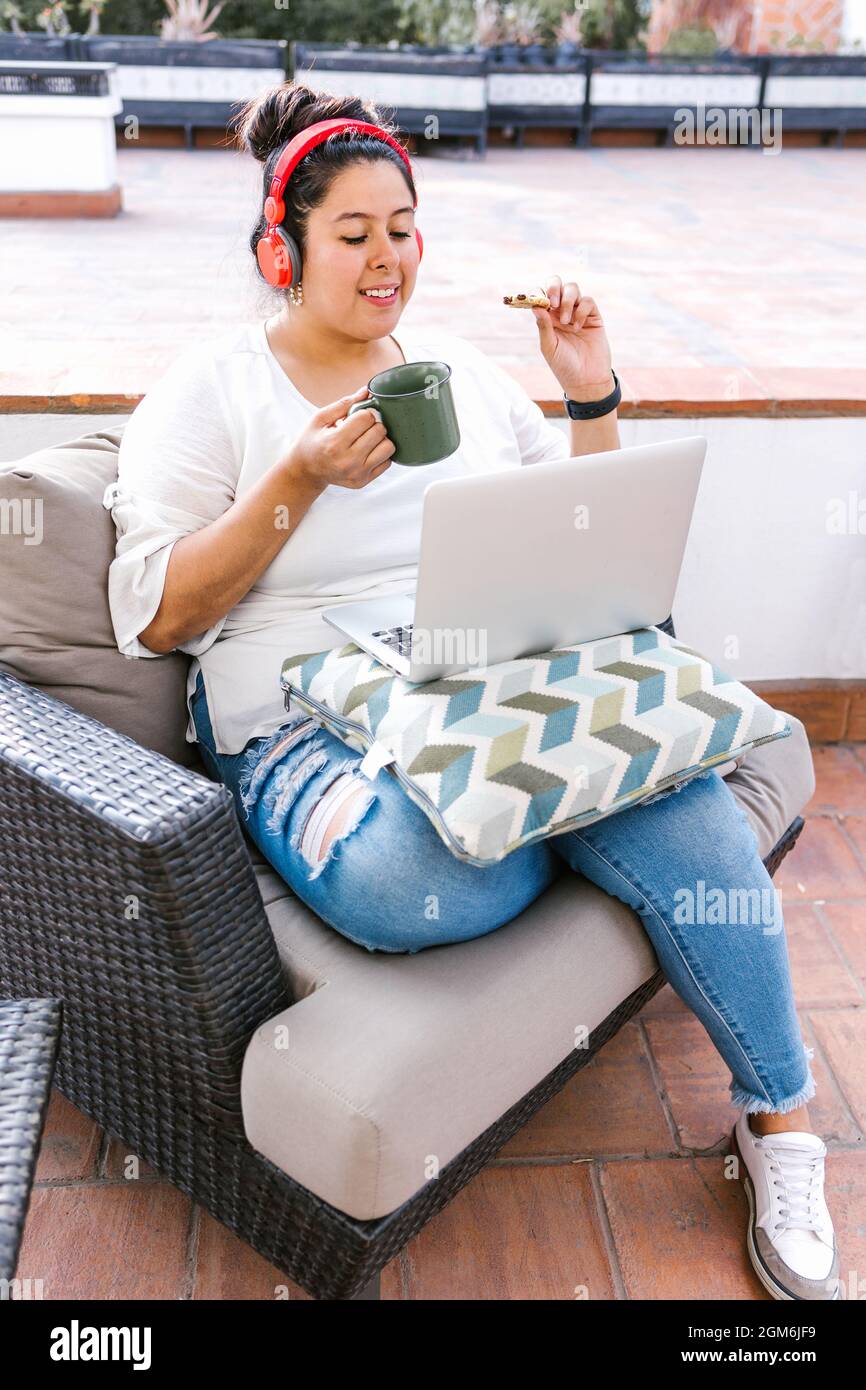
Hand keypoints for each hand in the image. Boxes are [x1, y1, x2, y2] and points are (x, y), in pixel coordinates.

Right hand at [284, 385, 395, 490]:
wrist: (306, 471)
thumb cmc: (311, 442)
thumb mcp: (320, 419)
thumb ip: (344, 404)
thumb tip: (367, 391)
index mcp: (335, 443)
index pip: (366, 418)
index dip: (364, 412)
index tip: (357, 416)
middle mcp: (348, 461)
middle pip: (379, 431)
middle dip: (373, 424)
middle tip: (361, 427)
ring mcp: (358, 473)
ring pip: (388, 447)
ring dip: (380, 439)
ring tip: (366, 439)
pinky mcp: (364, 481)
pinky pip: (388, 462)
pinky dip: (380, 453)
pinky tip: (367, 451)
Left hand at [530, 275, 613, 399]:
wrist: (586, 380)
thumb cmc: (564, 366)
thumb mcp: (549, 347)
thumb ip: (543, 326)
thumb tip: (536, 306)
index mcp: (547, 318)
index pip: (540, 295)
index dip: (537, 293)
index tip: (538, 301)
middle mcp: (561, 312)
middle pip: (557, 284)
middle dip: (553, 287)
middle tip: (553, 303)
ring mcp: (578, 313)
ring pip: (573, 288)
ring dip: (568, 301)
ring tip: (566, 322)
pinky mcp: (593, 317)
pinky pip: (588, 301)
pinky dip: (581, 311)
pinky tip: (578, 328)